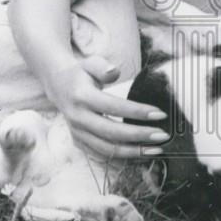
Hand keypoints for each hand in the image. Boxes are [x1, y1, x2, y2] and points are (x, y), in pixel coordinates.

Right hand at [42, 56, 168, 159]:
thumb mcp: (90, 63)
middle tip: (163, 136)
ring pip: (107, 149)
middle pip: (112, 133)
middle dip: (140, 136)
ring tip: (156, 150)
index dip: (138, 112)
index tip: (160, 114)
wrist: (58, 85)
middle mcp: (78, 118)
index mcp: (82, 97)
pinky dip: (122, 157)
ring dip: (134, 152)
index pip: (114, 107)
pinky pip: (102, 154)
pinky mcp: (79, 142)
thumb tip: (115, 72)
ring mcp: (77, 133)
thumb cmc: (81, 73)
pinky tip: (140, 155)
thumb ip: (103, 67)